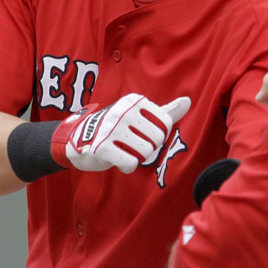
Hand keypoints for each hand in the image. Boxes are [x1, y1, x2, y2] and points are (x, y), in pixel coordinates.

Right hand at [52, 93, 190, 173]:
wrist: (78, 138)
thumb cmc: (116, 126)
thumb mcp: (140, 115)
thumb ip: (166, 111)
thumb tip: (188, 101)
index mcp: (135, 101)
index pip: (166, 123)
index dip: (158, 135)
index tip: (143, 133)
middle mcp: (123, 111)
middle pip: (157, 139)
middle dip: (149, 147)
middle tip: (133, 144)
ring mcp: (111, 128)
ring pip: (146, 153)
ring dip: (138, 158)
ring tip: (125, 150)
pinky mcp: (101, 147)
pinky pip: (130, 164)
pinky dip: (127, 166)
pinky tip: (118, 159)